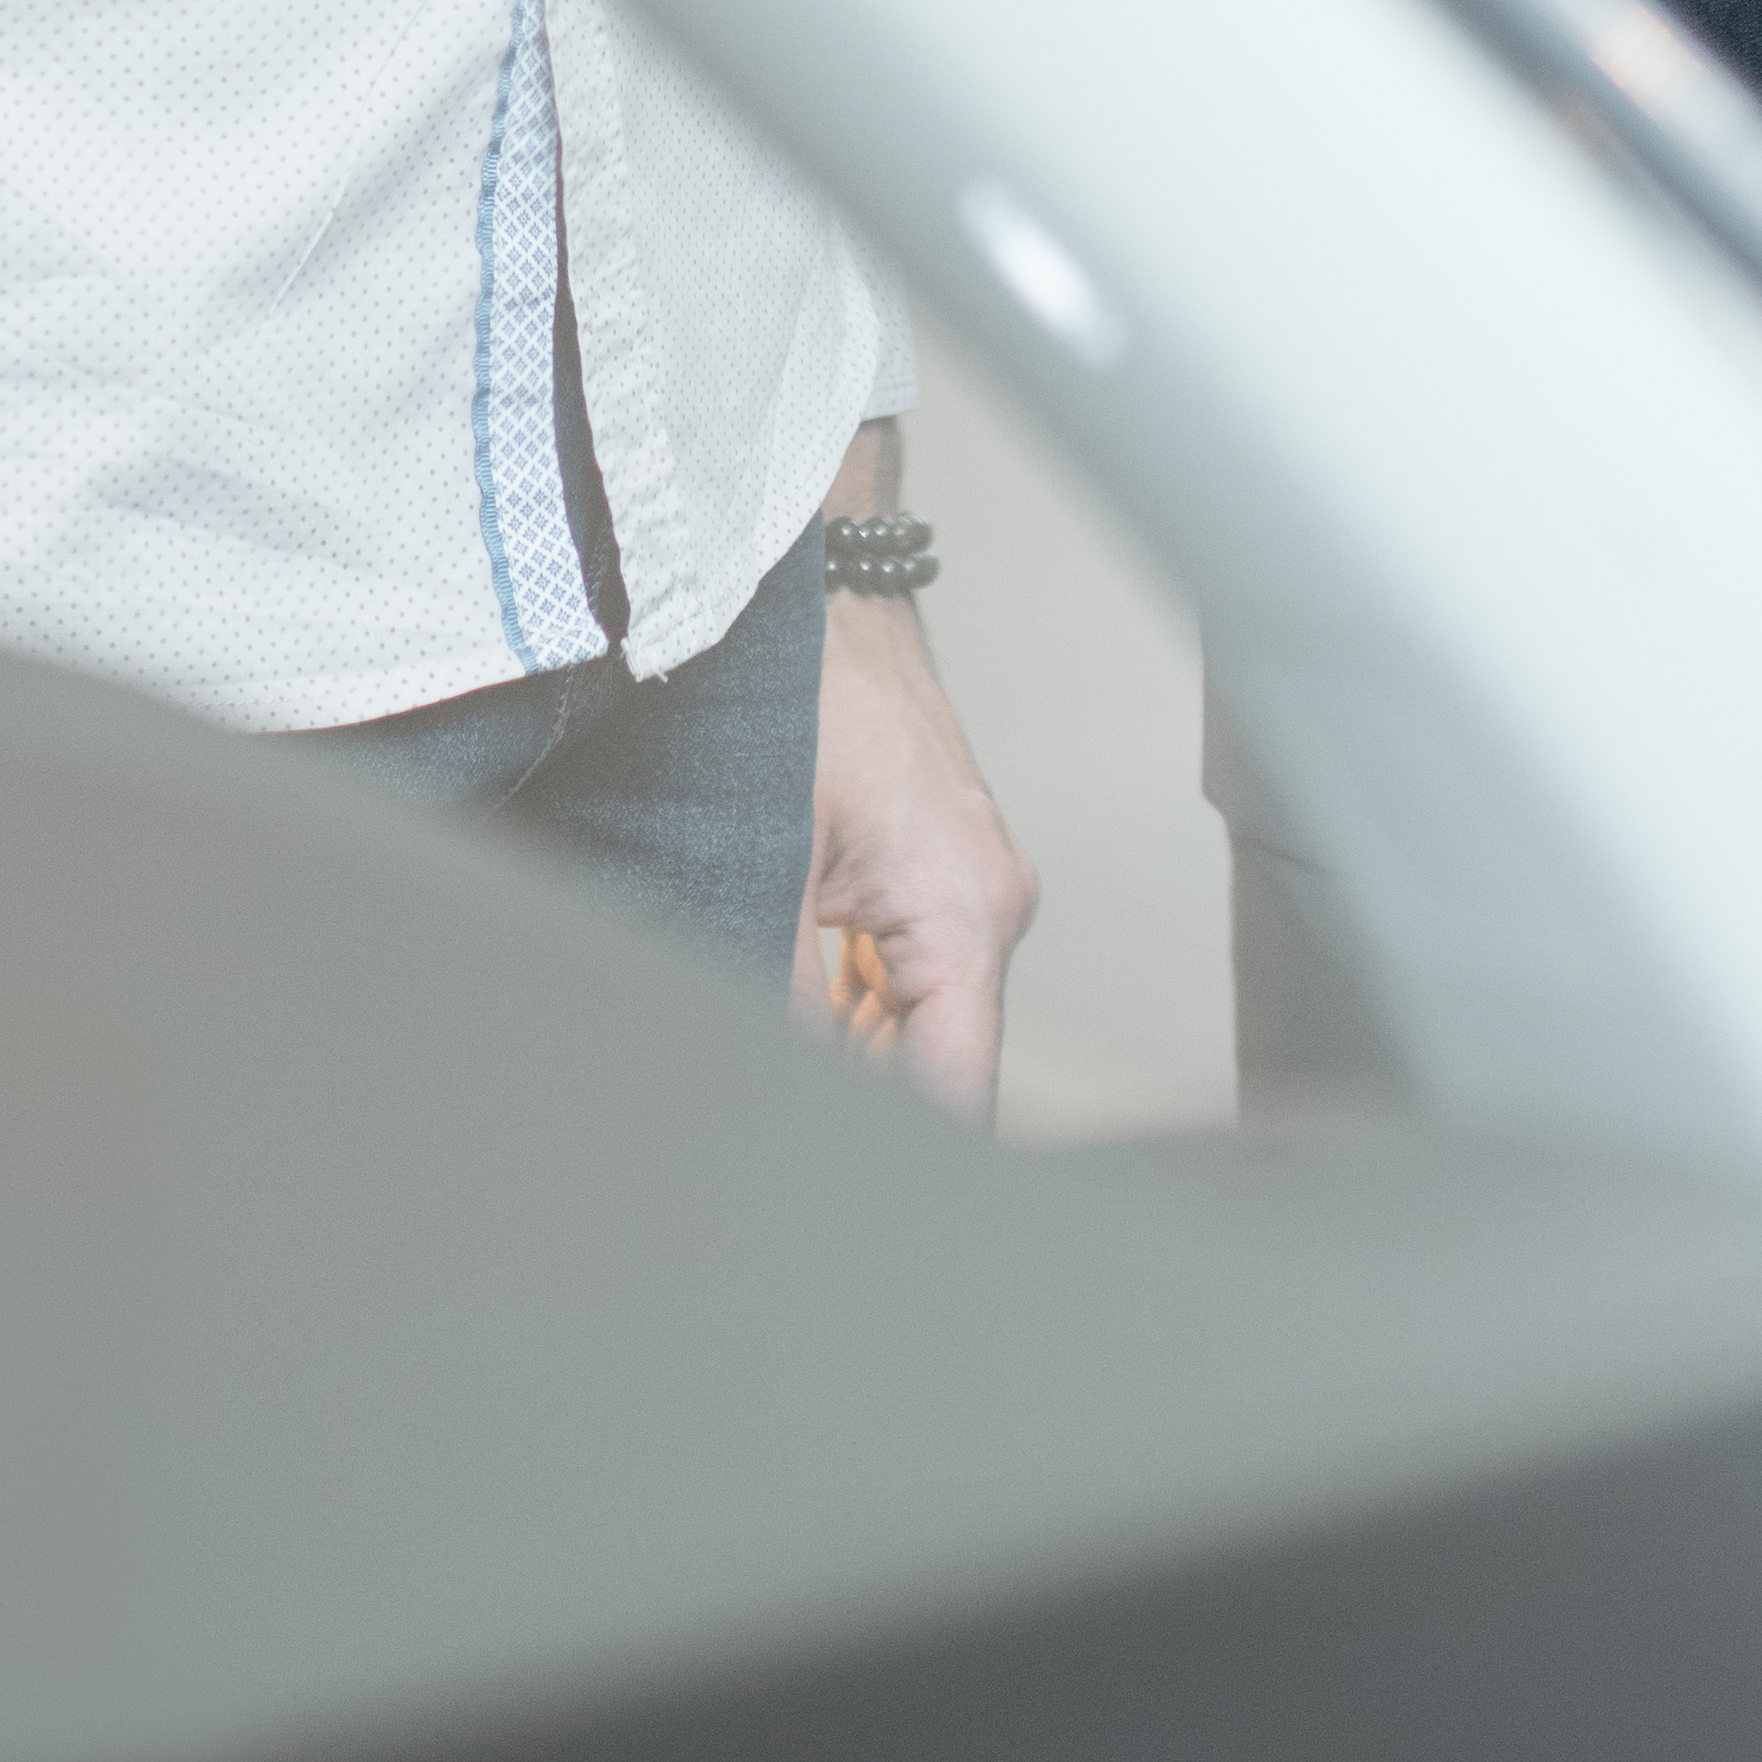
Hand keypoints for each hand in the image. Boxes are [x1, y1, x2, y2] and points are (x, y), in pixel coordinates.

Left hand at [798, 573, 1037, 1114]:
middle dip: (863, 1092)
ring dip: (853, 1041)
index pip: (957, 1090)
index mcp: (968, 915)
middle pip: (940, 1061)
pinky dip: (856, 994)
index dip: (898, 1145)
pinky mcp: (941, 865)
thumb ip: (784, 998)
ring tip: (779, 1021)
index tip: (840, 1170)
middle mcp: (989, 904)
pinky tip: (798, 983)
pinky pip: (910, 966)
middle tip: (777, 1096)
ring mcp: (971, 883)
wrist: (815, 591)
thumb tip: (778, 1084)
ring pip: (920, 1018)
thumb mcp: (772, 868)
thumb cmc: (802, 695)